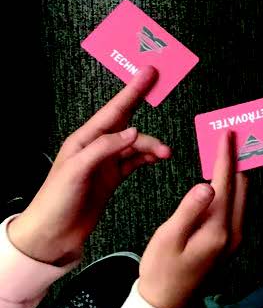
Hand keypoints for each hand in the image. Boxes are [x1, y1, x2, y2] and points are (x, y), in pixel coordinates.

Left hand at [8, 69, 169, 264]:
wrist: (53, 234)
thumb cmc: (56, 201)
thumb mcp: (77, 170)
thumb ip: (105, 148)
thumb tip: (133, 131)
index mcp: (83, 140)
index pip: (113, 110)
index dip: (132, 91)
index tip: (147, 73)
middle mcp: (95, 147)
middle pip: (127, 122)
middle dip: (145, 108)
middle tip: (162, 90)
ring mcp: (105, 163)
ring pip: (135, 145)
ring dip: (152, 145)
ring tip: (166, 152)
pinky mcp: (112, 178)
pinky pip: (135, 161)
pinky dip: (148, 157)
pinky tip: (158, 157)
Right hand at [138, 130, 246, 307]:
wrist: (167, 304)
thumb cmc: (161, 270)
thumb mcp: (169, 238)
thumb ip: (189, 210)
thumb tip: (209, 183)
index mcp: (219, 230)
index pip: (227, 183)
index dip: (226, 156)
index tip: (227, 134)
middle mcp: (234, 233)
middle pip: (242, 187)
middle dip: (237, 160)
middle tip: (232, 136)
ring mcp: (235, 239)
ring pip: (241, 197)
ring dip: (236, 173)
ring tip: (228, 150)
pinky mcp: (230, 243)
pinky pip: (236, 208)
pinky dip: (232, 189)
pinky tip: (221, 180)